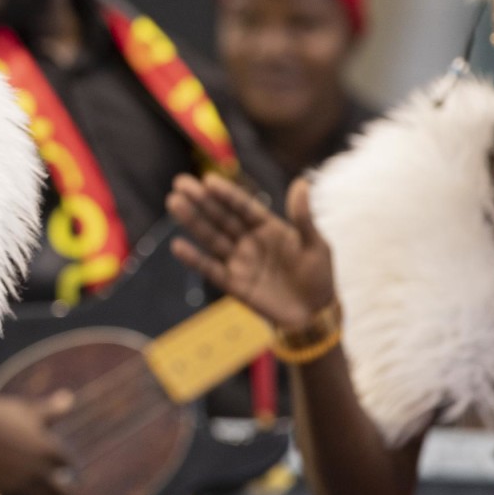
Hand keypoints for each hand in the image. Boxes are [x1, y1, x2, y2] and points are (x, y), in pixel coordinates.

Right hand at [0, 391, 76, 494]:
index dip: (67, 465)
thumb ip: (51, 409)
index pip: (68, 463)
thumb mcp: (25, 410)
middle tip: (61, 494)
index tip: (64, 468)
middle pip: (64, 493)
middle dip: (64, 493)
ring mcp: (23, 490)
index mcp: (49, 448)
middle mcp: (40, 472)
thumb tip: (69, 397)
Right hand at [165, 175, 334, 330]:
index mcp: (268, 227)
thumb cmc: (319, 276)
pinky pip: (211, 269)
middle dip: (201, 200)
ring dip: (193, 221)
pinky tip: (178, 245)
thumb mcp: (316, 244)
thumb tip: (301, 182)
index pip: (243, 206)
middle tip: (180, 182)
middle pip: (221, 217)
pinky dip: (194, 259)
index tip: (208, 180)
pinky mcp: (234, 284)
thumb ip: (303, 216)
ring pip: (212, 238)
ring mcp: (240, 261)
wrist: (315, 314)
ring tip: (174, 202)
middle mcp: (249, 240)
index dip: (227, 194)